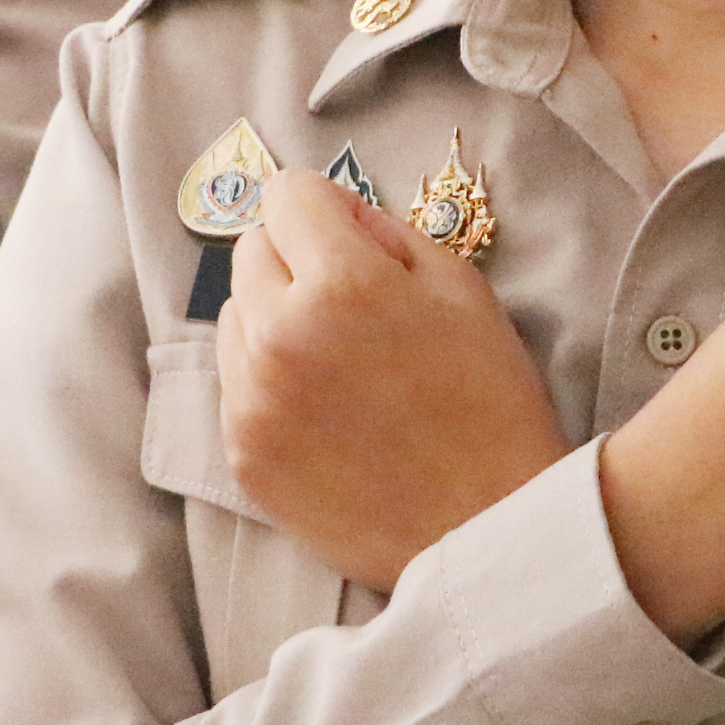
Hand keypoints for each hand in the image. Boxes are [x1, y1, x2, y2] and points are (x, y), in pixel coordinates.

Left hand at [219, 170, 567, 592]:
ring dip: (273, 322)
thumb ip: (388, 233)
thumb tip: (336, 218)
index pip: (287, 195)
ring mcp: (251, 401)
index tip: (354, 242)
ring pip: (233, 318)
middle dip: (295, 262)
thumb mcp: (462, 288)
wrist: (486, 529)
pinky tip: (326, 412)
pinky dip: (270, 384)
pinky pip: (236, 385)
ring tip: (337, 364)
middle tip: (351, 306)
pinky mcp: (242, 455)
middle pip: (250, 251)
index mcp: (339, 284)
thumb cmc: (490, 403)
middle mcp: (278, 335)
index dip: (328, 211)